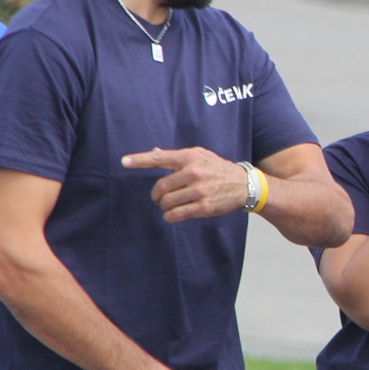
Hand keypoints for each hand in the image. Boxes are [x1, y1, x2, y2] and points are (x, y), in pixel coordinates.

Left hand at [122, 147, 246, 221]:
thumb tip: (154, 152)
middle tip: (161, 197)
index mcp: (190, 157)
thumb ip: (177, 157)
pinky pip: (176, 215)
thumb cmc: (218, 169)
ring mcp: (199, 191)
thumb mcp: (200, 156)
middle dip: (157, 195)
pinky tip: (173, 214)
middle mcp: (193, 173)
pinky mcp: (203, 207)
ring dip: (165, 206)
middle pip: (160, 187)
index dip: (140, 160)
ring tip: (171, 205)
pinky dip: (170, 216)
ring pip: (166, 203)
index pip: (160, 158)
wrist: (244, 185)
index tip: (124, 161)